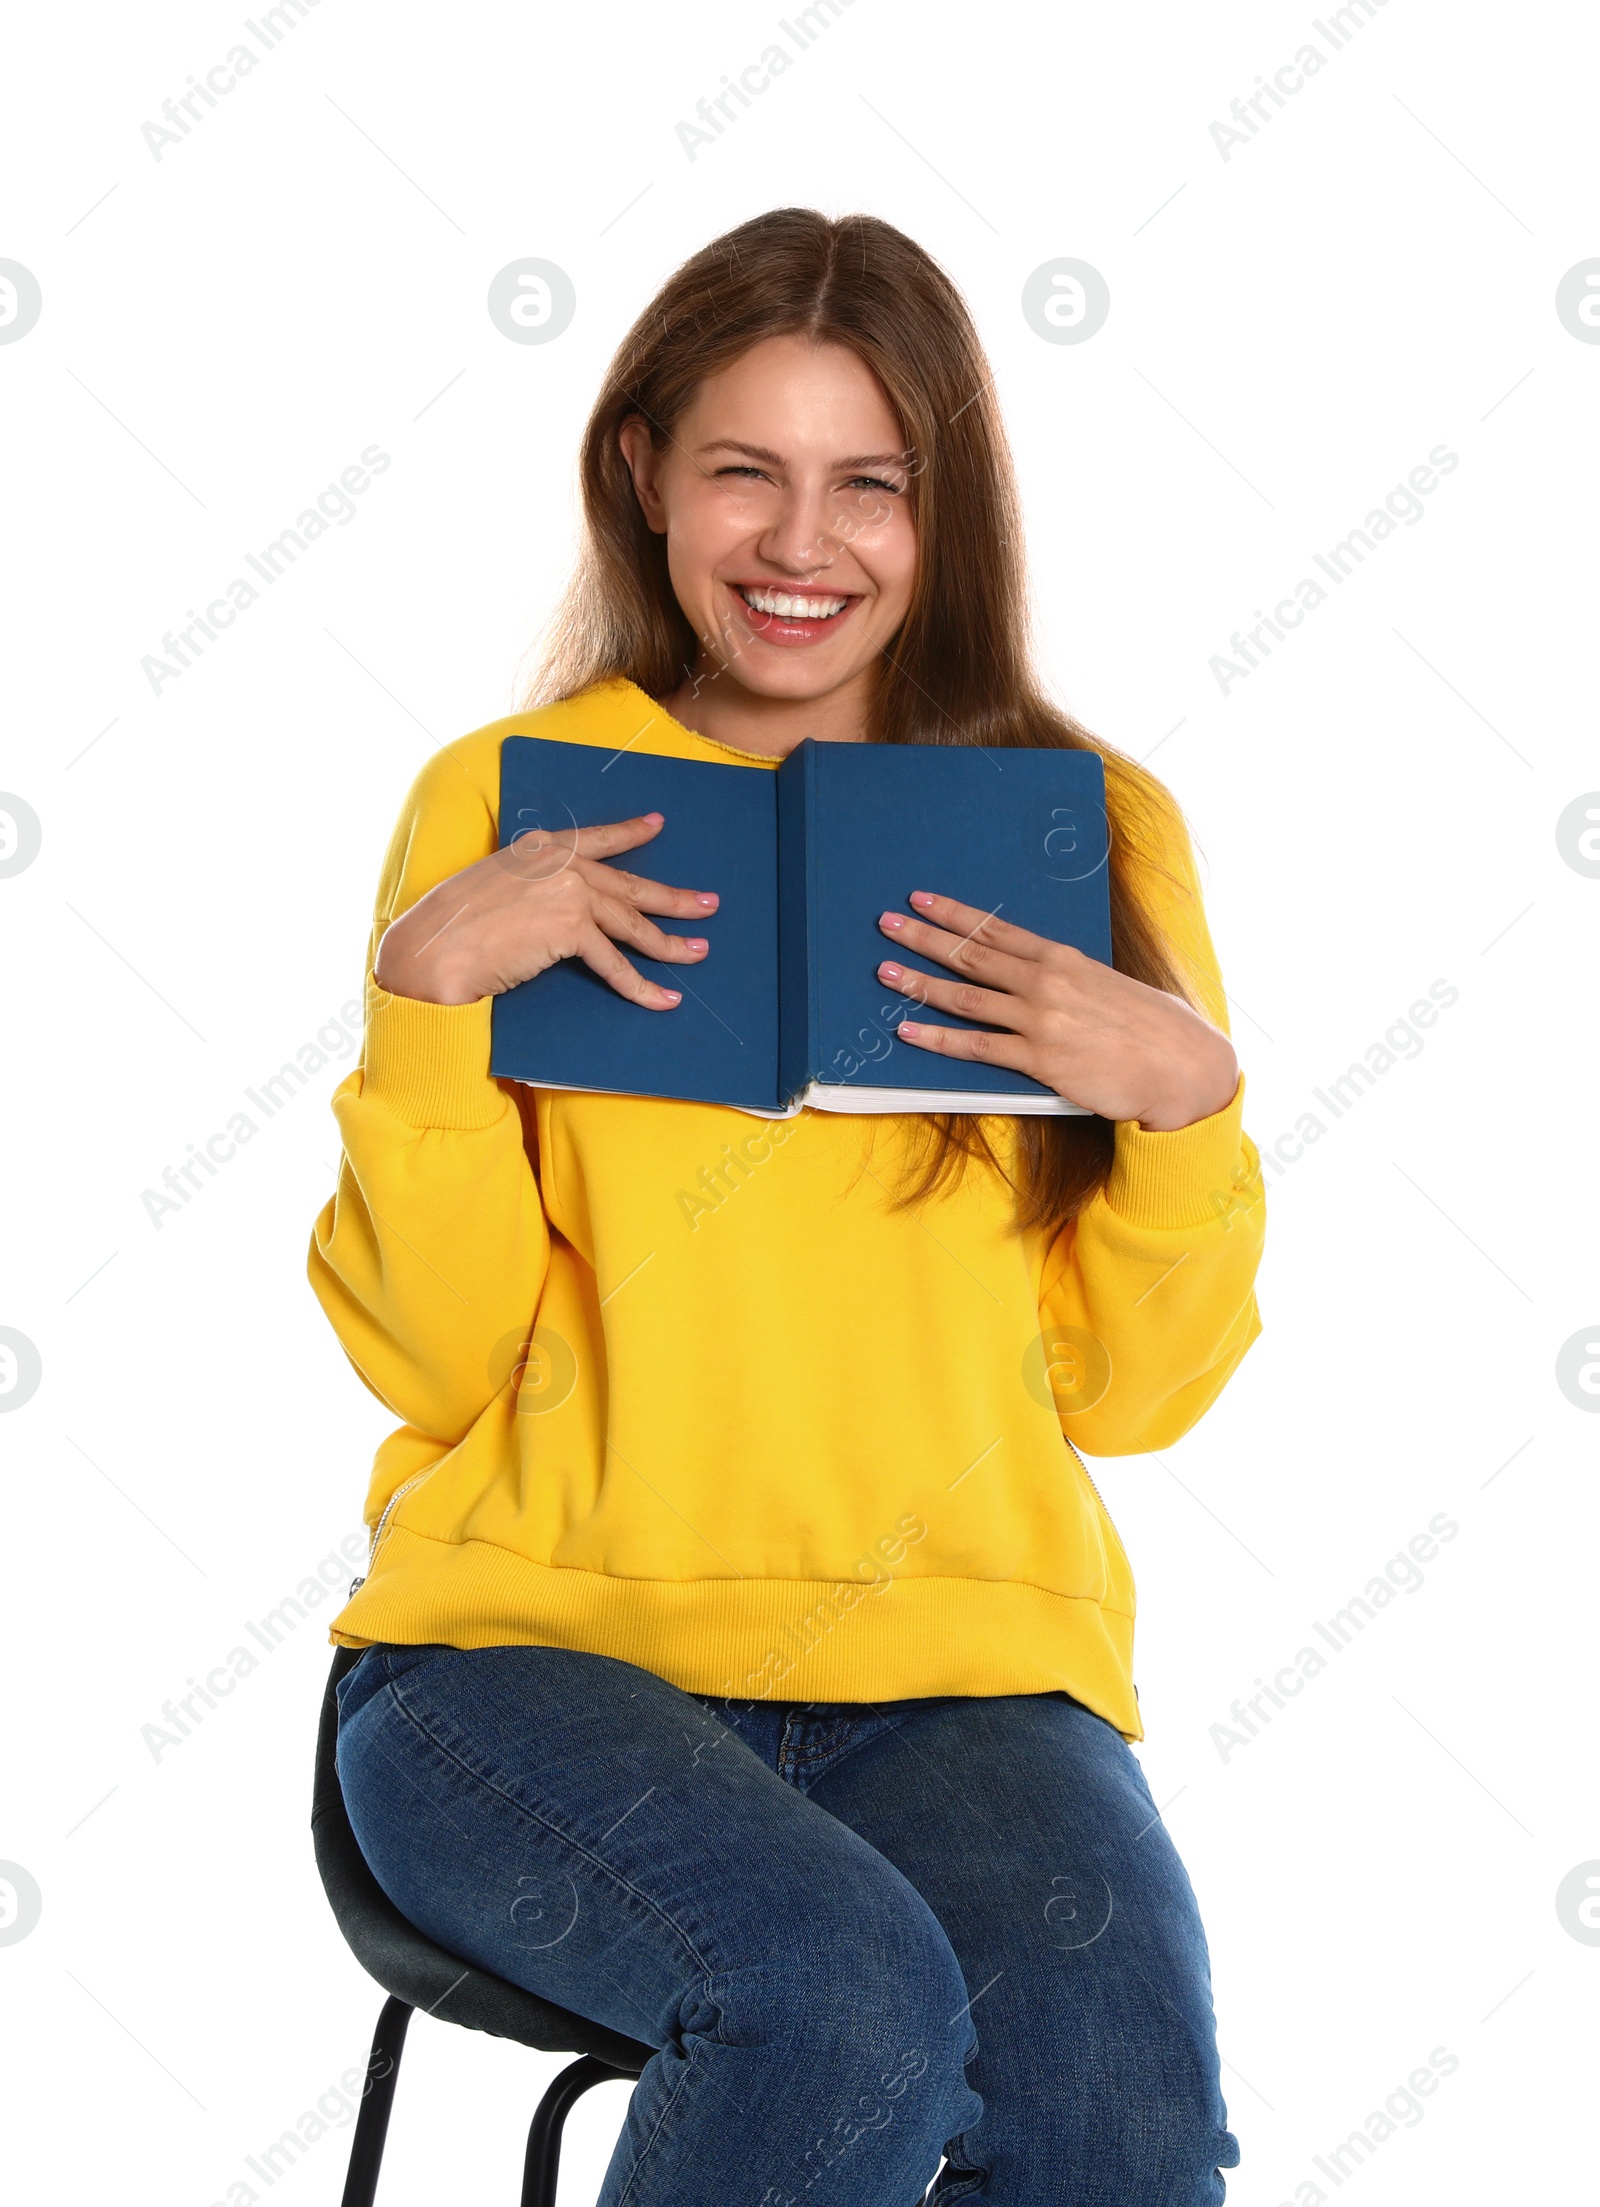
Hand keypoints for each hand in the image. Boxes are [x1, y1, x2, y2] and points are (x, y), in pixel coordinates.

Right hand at [374, 813, 717, 1008]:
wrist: (433, 950)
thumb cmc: (450, 928)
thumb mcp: (493, 886)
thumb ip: (529, 885)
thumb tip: (553, 907)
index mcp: (539, 847)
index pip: (596, 838)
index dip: (630, 833)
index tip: (657, 825)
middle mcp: (559, 862)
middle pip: (629, 884)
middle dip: (673, 898)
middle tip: (708, 905)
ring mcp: (568, 892)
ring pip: (631, 923)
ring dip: (669, 943)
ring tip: (698, 952)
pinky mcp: (570, 928)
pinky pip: (615, 963)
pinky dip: (642, 986)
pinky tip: (664, 999)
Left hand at [876, 890, 1238, 1131]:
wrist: (1183, 1066)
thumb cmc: (1153, 1027)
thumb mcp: (1108, 985)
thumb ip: (1070, 979)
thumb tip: (1038, 975)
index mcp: (1063, 958)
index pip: (995, 929)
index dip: (954, 913)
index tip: (921, 900)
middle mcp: (1047, 982)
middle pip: (970, 954)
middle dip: (923, 937)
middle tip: (887, 924)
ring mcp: (1040, 1020)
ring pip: (964, 996)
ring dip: (919, 982)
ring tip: (886, 972)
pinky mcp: (1040, 1059)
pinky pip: (976, 1046)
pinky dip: (937, 1037)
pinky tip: (908, 1030)